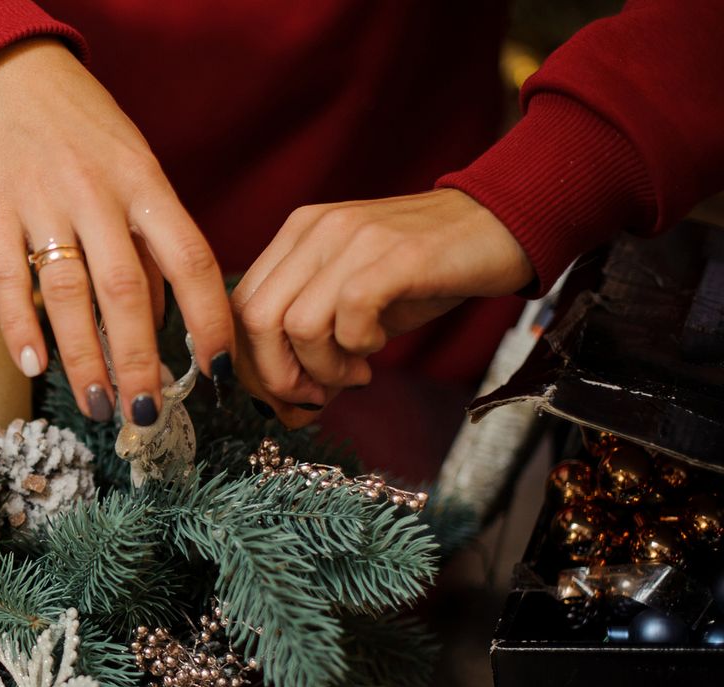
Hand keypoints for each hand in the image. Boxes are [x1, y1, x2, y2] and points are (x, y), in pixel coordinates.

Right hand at [0, 40, 231, 425]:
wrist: (9, 74)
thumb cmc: (83, 132)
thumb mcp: (134, 170)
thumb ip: (149, 242)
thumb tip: (163, 324)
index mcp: (146, 183)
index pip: (191, 259)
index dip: (209, 320)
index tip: (217, 372)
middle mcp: (99, 194)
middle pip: (127, 290)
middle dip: (140, 360)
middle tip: (147, 414)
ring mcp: (42, 202)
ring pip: (67, 295)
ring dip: (84, 359)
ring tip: (97, 405)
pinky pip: (5, 280)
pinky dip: (19, 327)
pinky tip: (34, 366)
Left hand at [229, 189, 533, 426]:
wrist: (501, 225)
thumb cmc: (427, 271)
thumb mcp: (356, 305)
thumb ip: (315, 345)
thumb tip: (287, 407)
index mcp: (296, 236)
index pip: (240, 308)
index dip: (254, 365)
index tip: (288, 395)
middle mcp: (314, 230)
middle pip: (254, 320)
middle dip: (278, 377)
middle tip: (316, 395)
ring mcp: (352, 239)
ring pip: (296, 325)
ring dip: (323, 369)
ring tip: (357, 371)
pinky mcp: (393, 255)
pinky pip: (348, 316)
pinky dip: (358, 347)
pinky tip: (378, 347)